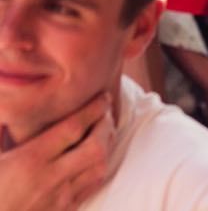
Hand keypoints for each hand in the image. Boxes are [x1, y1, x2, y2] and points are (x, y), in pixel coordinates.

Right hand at [0, 92, 113, 210]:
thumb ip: (1, 131)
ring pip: (98, 169)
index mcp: (29, 160)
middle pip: (95, 148)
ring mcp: (58, 200)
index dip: (93, 110)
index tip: (103, 97)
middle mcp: (49, 179)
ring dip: (106, 147)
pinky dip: (97, 169)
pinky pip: (91, 188)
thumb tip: (9, 106)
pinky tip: (91, 160)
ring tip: (102, 133)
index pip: (72, 129)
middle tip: (105, 114)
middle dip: (106, 127)